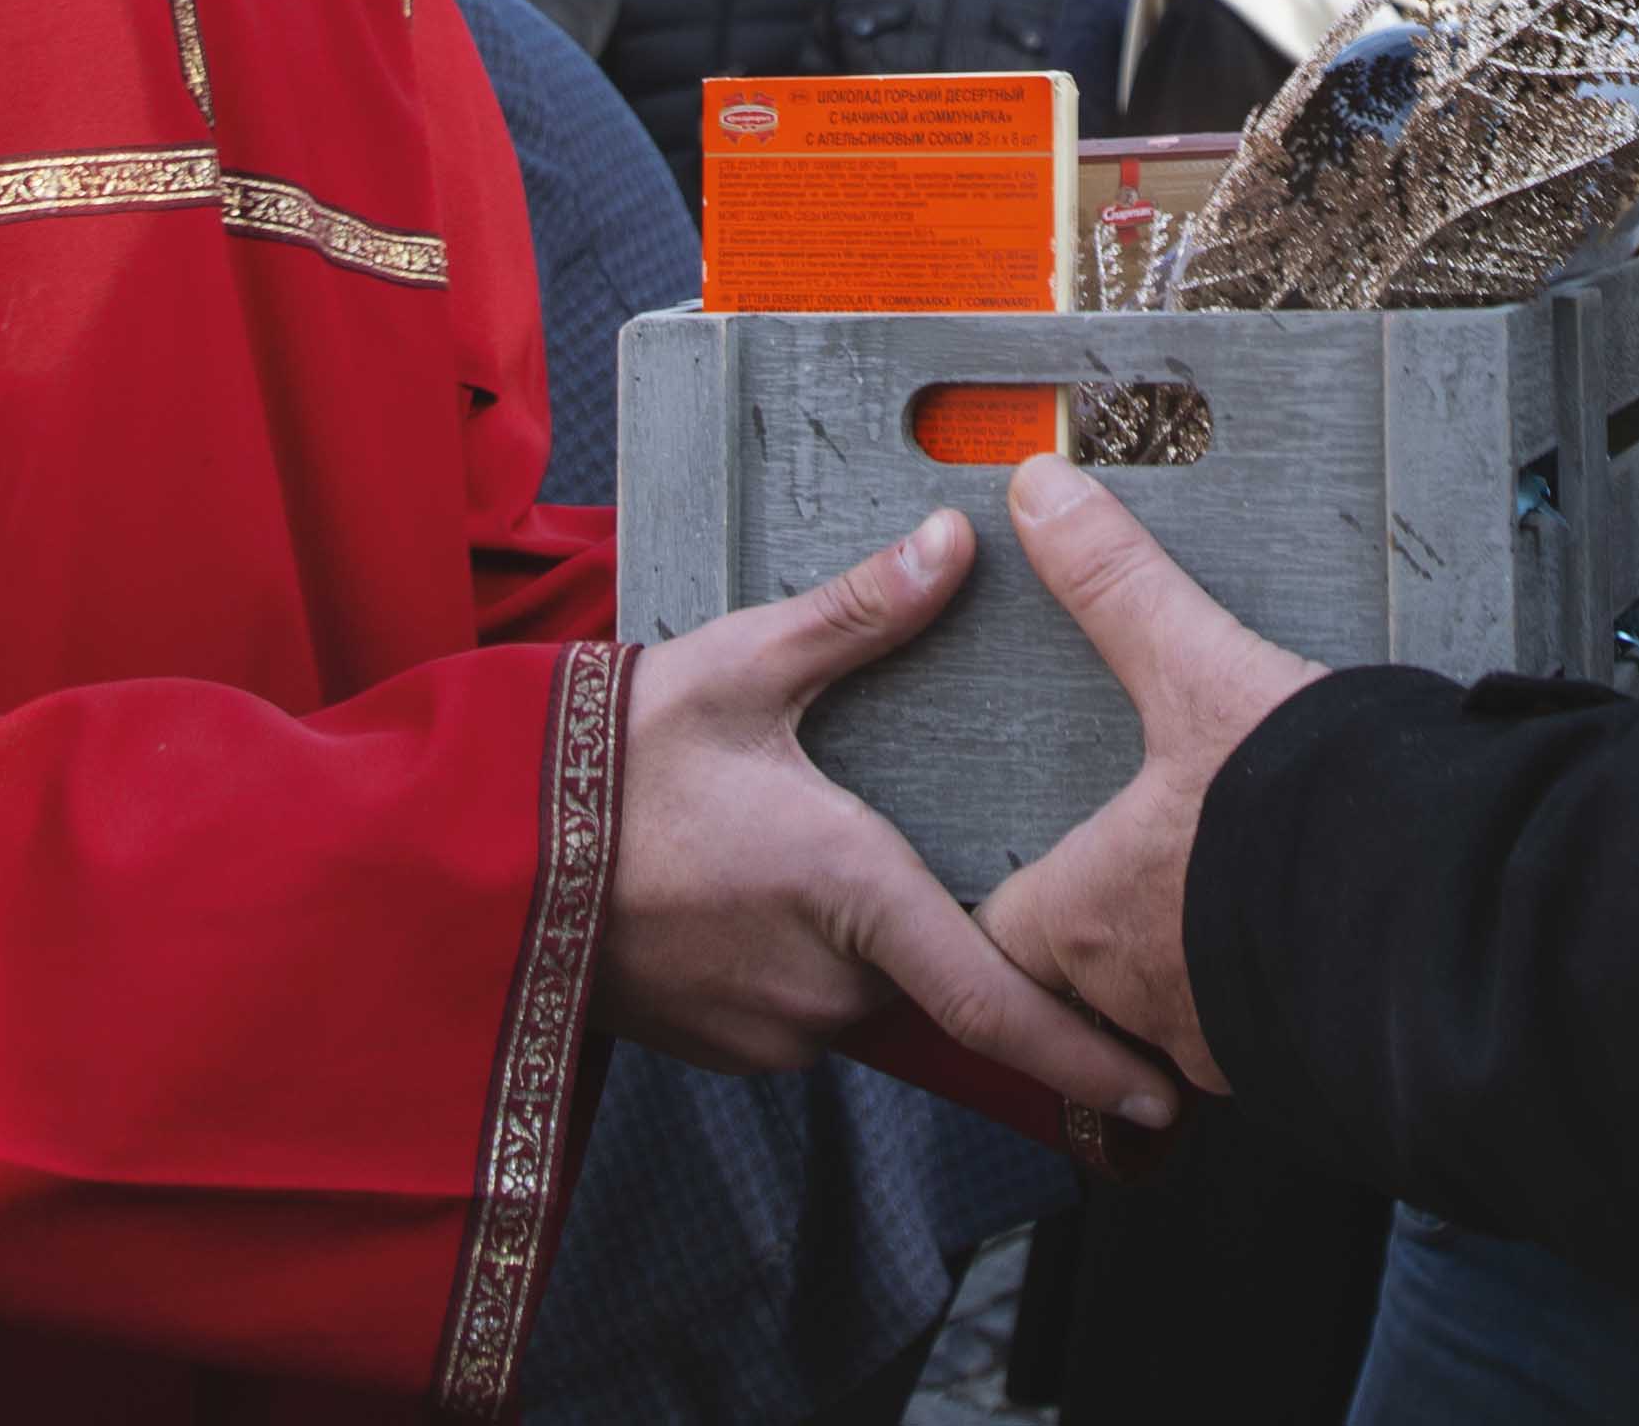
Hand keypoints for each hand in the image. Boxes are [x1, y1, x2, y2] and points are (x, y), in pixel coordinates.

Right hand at [598, 507, 1182, 1130]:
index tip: (1163, 1093)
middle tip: (895, 839)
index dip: (1086, 1054)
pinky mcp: (725, 1042)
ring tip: (790, 844)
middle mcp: (821, 983)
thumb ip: (859, 616)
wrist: (475, 858)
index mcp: (849, 890)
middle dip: (936, 917)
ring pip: (866, 983)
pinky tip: (754, 880)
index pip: (993, 1001)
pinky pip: (804, 1001)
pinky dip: (802, 952)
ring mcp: (768, 1025)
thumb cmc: (606, 764)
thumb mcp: (738, 668)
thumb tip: (956, 544)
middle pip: (932, 965)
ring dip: (857, 929)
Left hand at [974, 457, 1324, 1093]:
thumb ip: (1117, 584)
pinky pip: (1259, 1032)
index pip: (997, 937)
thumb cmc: (1306, 814)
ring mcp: (1223, 1038)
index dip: (996, 904)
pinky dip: (1267, 992)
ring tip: (1215, 910)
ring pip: (1172, 1022)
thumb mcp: (1202, 672)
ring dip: (1186, 971)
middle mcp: (1143, 995)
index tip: (1002, 883)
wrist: (1440, 912)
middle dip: (1102, 943)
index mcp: (1092, 913)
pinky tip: (1300, 941)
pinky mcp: (1303, 1052)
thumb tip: (1044, 499)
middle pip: (1081, 992)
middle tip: (1125, 891)